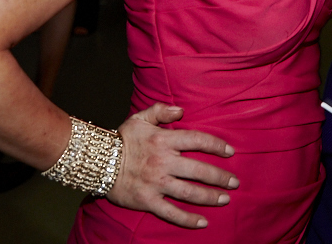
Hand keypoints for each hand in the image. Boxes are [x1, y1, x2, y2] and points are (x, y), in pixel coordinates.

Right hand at [105, 103, 238, 228]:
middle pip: (199, 170)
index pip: (198, 140)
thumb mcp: (139, 118)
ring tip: (225, 199)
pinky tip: (203, 222)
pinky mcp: (148, 201)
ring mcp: (156, 183)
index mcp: (164, 140)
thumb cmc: (121, 140)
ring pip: (190, 192)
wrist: (96, 162)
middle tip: (234, 181)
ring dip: (210, 197)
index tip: (230, 151)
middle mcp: (163, 162)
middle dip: (220, 177)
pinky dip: (188, 219)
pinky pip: (171, 212)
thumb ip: (161, 110)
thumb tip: (181, 109)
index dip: (217, 146)